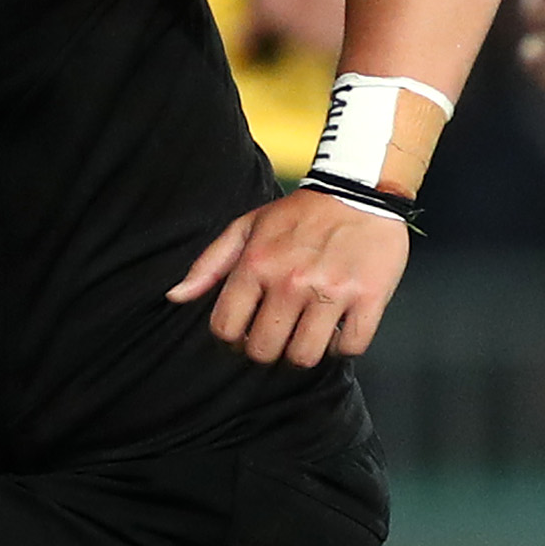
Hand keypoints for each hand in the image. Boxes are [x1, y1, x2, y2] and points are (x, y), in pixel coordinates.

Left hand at [167, 188, 410, 364]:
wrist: (361, 189)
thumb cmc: (302, 212)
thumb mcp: (248, 227)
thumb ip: (209, 264)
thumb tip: (175, 296)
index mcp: (258, 264)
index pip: (227, 329)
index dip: (234, 338)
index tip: (247, 331)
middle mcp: (291, 281)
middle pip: (264, 350)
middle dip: (268, 349)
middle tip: (280, 334)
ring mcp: (332, 291)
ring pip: (304, 357)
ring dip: (304, 352)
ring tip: (308, 334)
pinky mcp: (369, 297)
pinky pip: (350, 348)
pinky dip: (343, 347)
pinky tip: (338, 329)